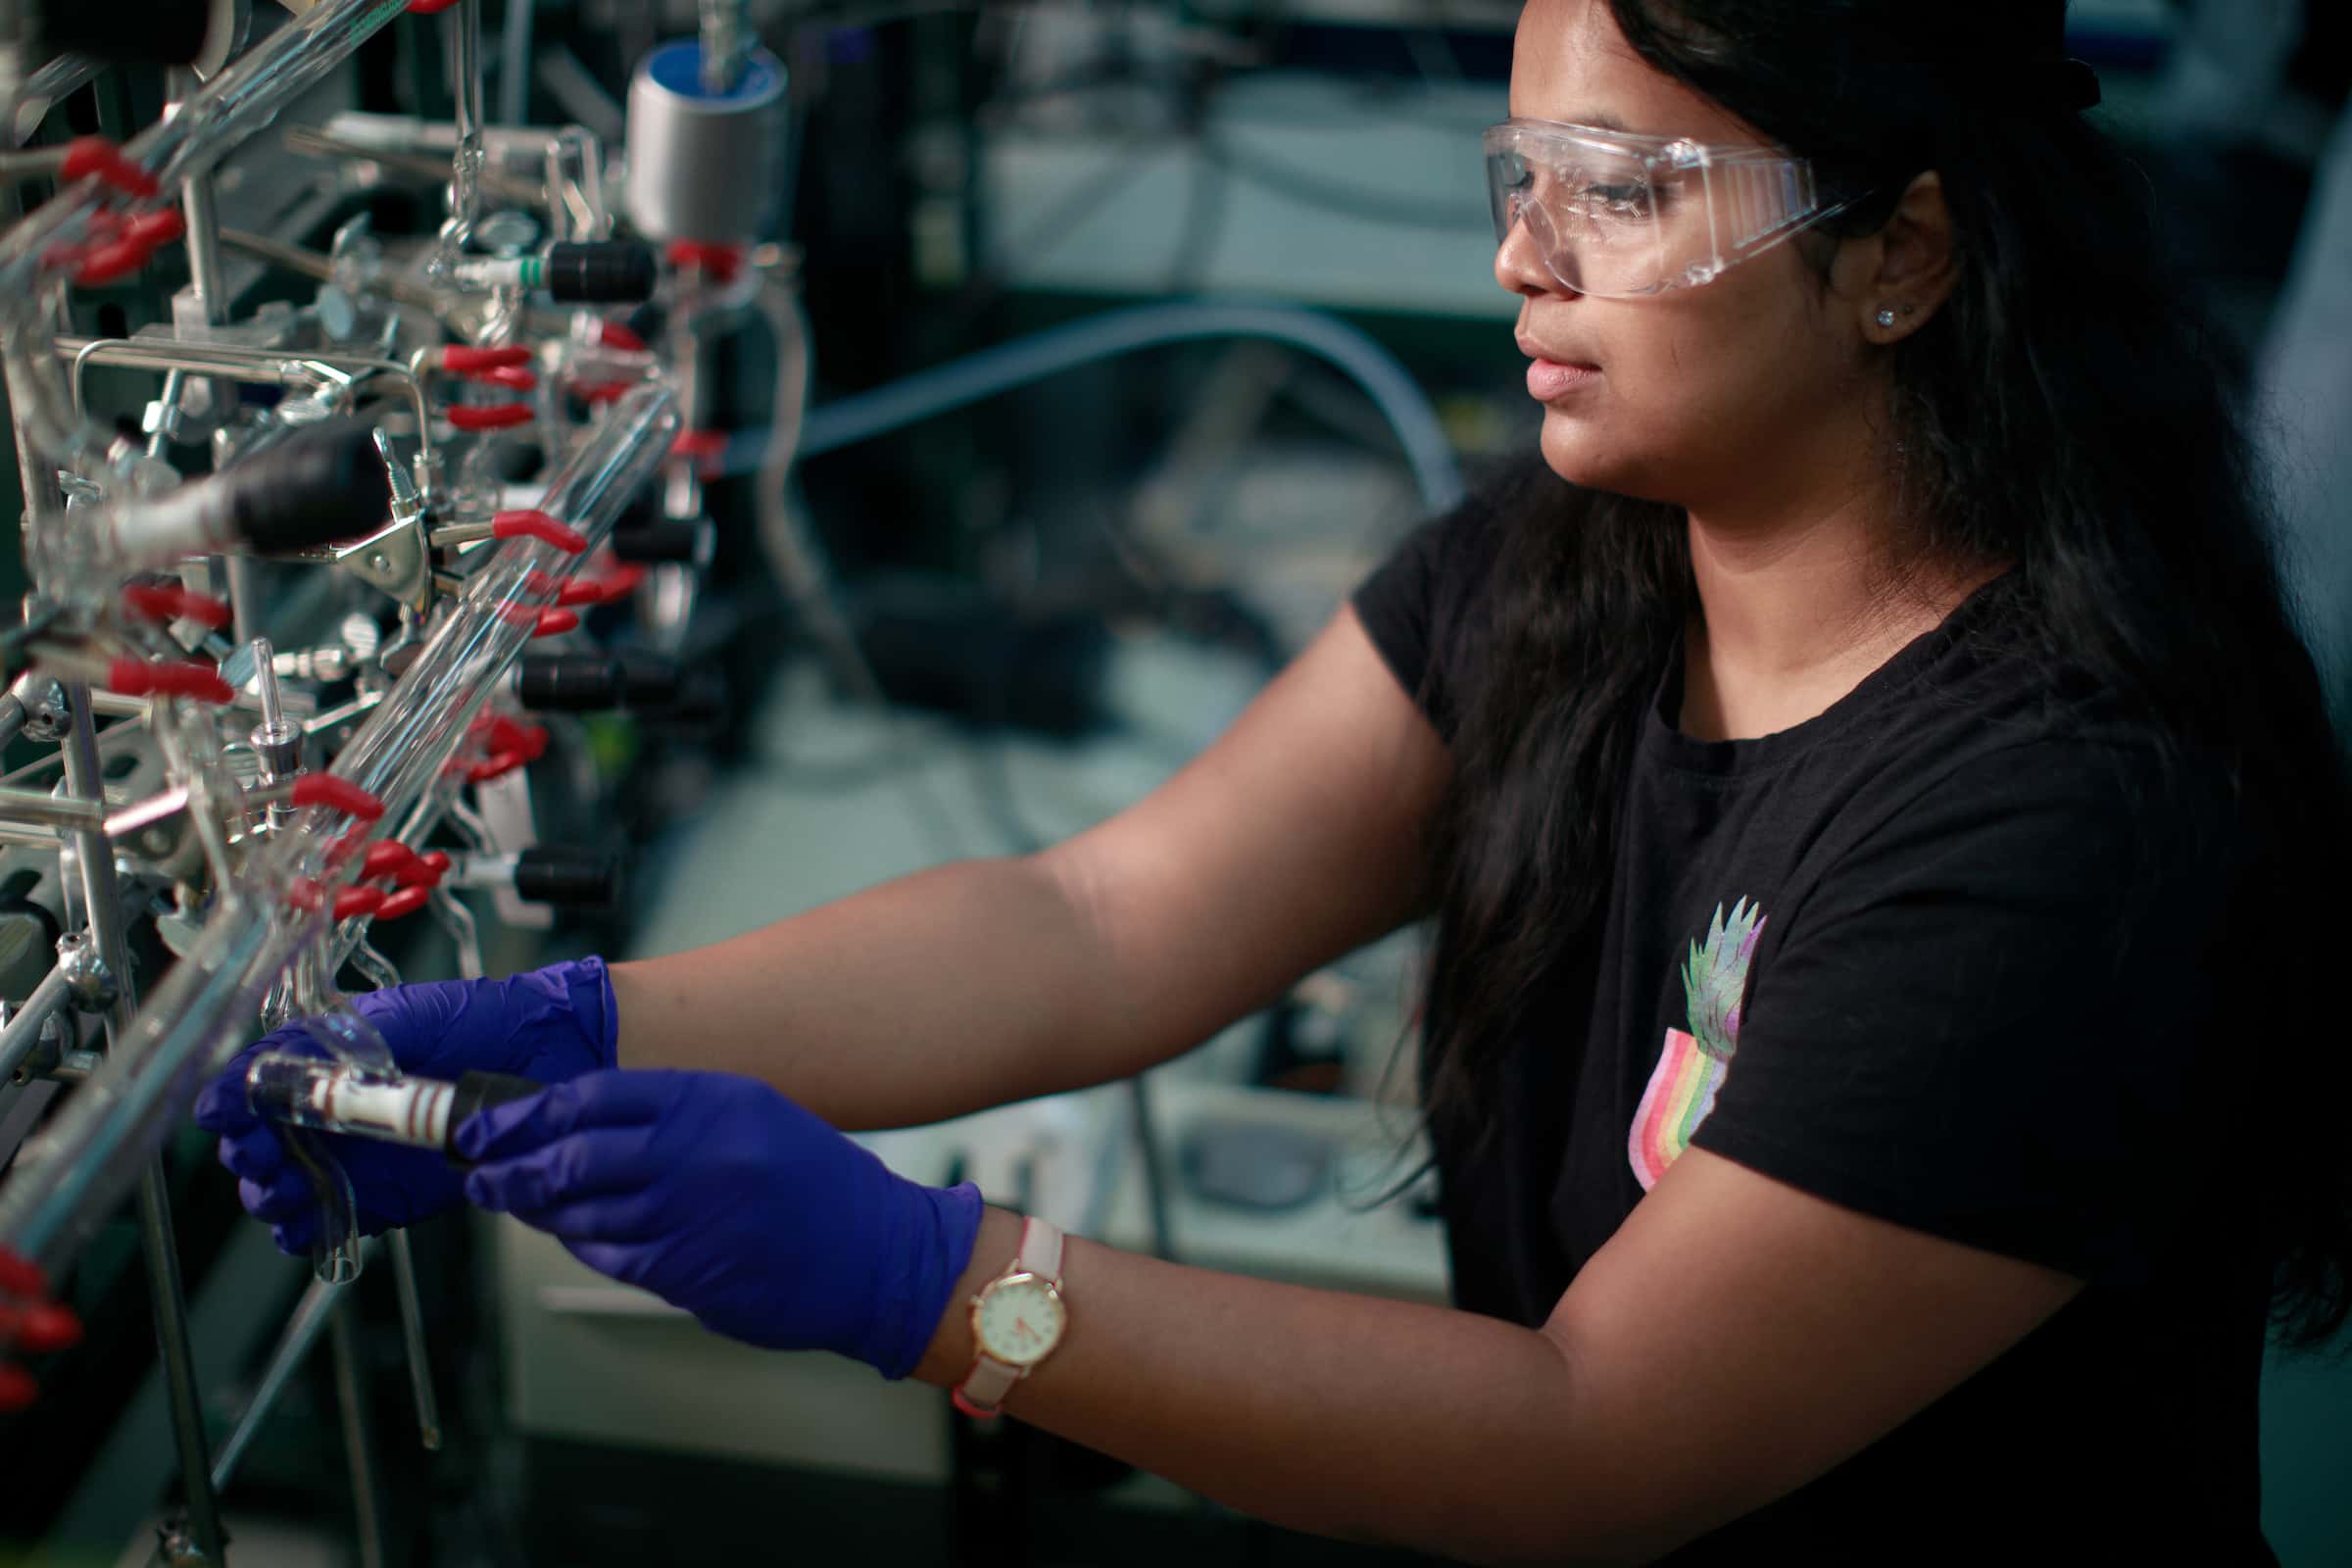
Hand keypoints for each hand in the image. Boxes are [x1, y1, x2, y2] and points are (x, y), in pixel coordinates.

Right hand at [193, 956, 620, 1253]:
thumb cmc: (482, 1020)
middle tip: (258, 1153)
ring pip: (282, 1192)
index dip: (230, 1100)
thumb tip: (274, 1061)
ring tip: (284, 1187)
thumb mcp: (403, 1015)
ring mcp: (354, 1160)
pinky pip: (328, 1224)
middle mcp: (330, 1114)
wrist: (549, 1054)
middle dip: (246, 1154)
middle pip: (255, 1147)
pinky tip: (308, 1220)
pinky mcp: (383, 1200)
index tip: (222, 1111)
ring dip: (270, 1195)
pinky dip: (308, 1229)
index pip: (253, 1086)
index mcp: (324, 1062)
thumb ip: (336, 1039)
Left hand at [458, 1069, 983, 1377]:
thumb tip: (580, 1123)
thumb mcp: (754, 1117)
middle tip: (481, 1172)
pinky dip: (580, 1244)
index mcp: (711, 1101)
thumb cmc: (817, 1186)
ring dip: (536, 1210)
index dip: (528, 1112)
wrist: (878, 1254)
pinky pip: (608, 1255)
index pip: (593, 1095)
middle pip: (569, 1154)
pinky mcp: (685, 1270)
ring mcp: (687, 1214)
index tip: (492, 1124)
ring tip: (515, 1203)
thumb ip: (675, 1116)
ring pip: (578, 1211)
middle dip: (509, 1166)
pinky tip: (574, 1235)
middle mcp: (694, 1152)